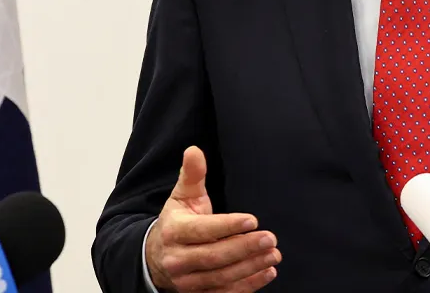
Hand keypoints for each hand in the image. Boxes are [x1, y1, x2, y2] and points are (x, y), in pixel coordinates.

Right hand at [145, 146, 279, 291]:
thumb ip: (192, 174)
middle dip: (245, 248)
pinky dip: (247, 286)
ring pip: (221, 277)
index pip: (202, 230)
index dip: (228, 226)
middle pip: (214, 256)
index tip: (252, 220)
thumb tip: (194, 150)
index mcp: (174, 231)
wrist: (155, 258)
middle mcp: (177, 259)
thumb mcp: (182, 197)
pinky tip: (267, 273)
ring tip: (273, 254)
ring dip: (250, 267)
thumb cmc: (177, 222)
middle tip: (270, 238)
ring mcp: (186, 281)